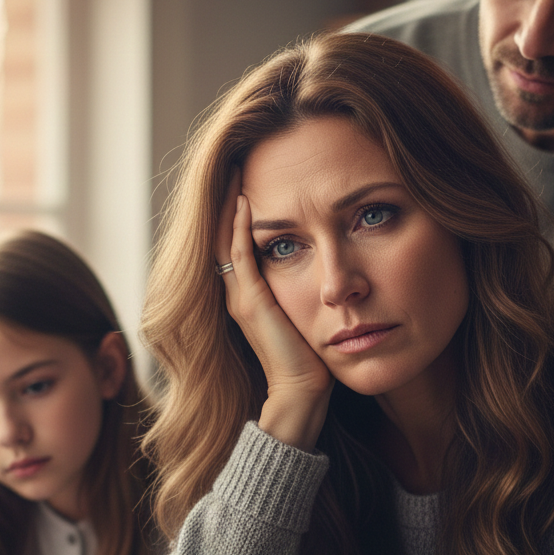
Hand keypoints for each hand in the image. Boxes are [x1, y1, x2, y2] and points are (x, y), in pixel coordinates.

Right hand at [216, 171, 332, 450]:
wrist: (303, 393)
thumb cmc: (313, 361)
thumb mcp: (308, 315)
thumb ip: (308, 290)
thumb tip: (330, 270)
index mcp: (249, 296)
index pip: (237, 242)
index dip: (239, 211)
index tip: (251, 178)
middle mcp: (237, 293)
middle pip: (223, 234)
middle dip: (229, 198)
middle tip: (236, 161)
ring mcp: (240, 297)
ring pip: (225, 239)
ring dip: (229, 204)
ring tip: (236, 168)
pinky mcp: (249, 302)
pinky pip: (238, 254)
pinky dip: (239, 225)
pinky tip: (245, 199)